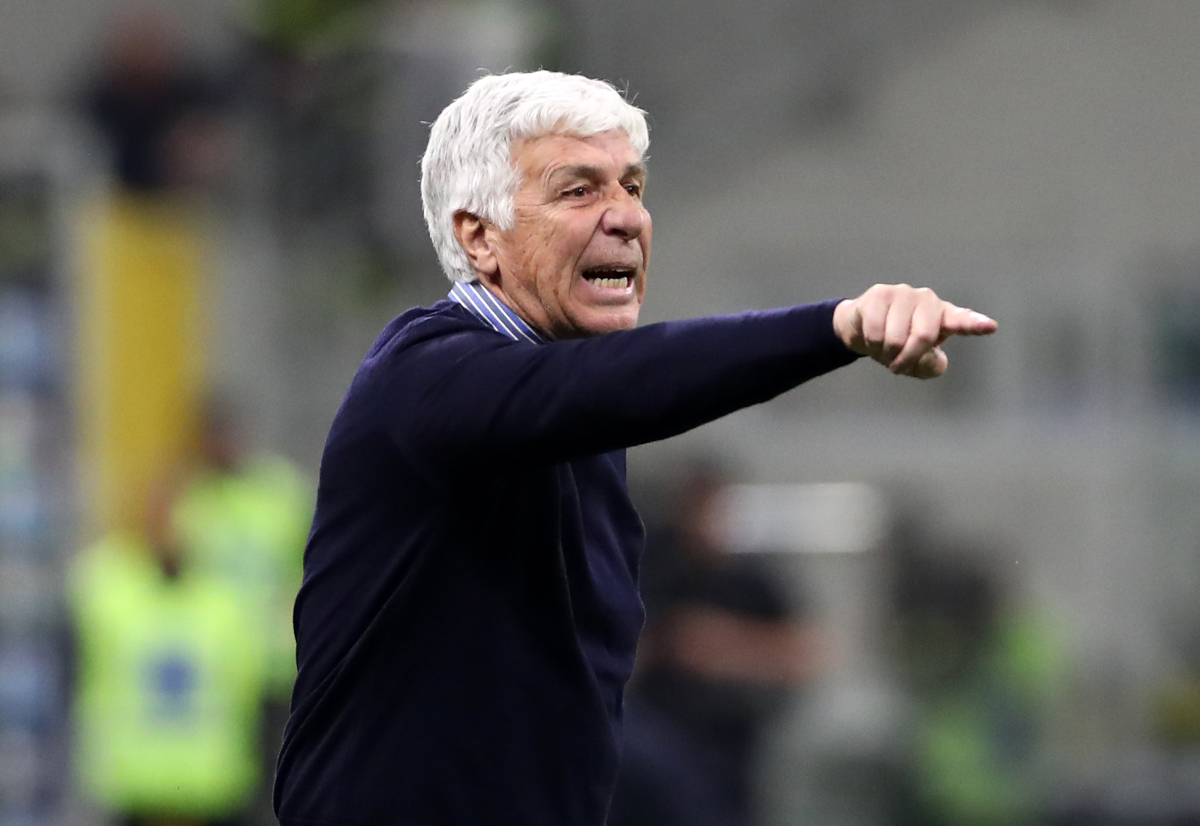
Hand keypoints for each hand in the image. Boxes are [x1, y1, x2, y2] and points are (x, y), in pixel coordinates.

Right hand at [832, 284, 996, 378]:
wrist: (860, 327)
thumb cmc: (896, 344)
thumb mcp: (917, 363)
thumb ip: (930, 366)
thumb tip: (930, 358)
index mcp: (943, 316)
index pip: (962, 321)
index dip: (975, 324)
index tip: (990, 326)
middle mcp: (927, 300)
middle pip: (924, 336)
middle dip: (907, 358)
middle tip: (897, 365)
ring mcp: (903, 294)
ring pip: (895, 337)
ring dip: (886, 353)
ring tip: (883, 348)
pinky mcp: (880, 294)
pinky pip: (875, 332)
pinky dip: (871, 345)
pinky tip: (871, 337)